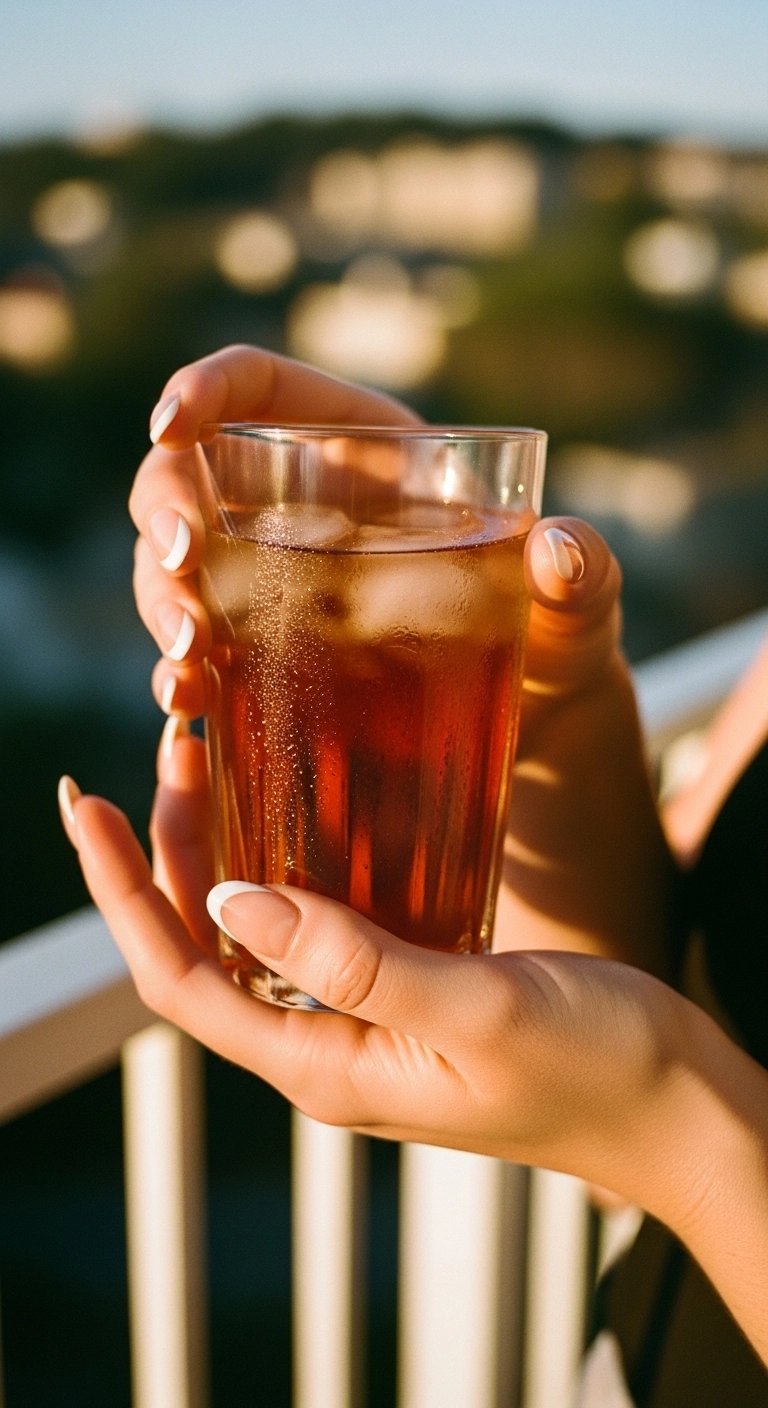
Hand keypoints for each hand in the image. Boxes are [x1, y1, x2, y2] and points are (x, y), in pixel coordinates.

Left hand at [57, 746, 767, 1372]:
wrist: (677, 1106)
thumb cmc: (596, 1067)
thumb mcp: (474, 1011)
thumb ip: (355, 962)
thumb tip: (231, 903)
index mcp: (325, 1067)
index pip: (179, 981)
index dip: (121, 895)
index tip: (85, 808)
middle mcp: (326, 1051)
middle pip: (204, 952)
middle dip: (163, 855)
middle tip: (168, 749)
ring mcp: (363, 1028)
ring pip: (253, 937)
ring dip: (217, 855)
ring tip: (209, 765)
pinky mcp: (404, 998)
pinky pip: (316, 930)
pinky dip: (287, 868)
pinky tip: (298, 818)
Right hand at [131, 344, 671, 971]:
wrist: (528, 729)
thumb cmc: (553, 641)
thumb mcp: (577, 606)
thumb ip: (583, 574)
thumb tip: (558, 549)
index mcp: (364, 452)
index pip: (258, 389)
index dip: (202, 390)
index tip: (169, 423)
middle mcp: (299, 508)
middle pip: (187, 477)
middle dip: (165, 512)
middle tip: (186, 561)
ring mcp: (269, 584)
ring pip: (172, 566)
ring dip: (161, 601)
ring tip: (190, 659)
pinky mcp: (260, 656)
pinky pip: (193, 650)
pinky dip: (177, 674)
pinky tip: (188, 702)